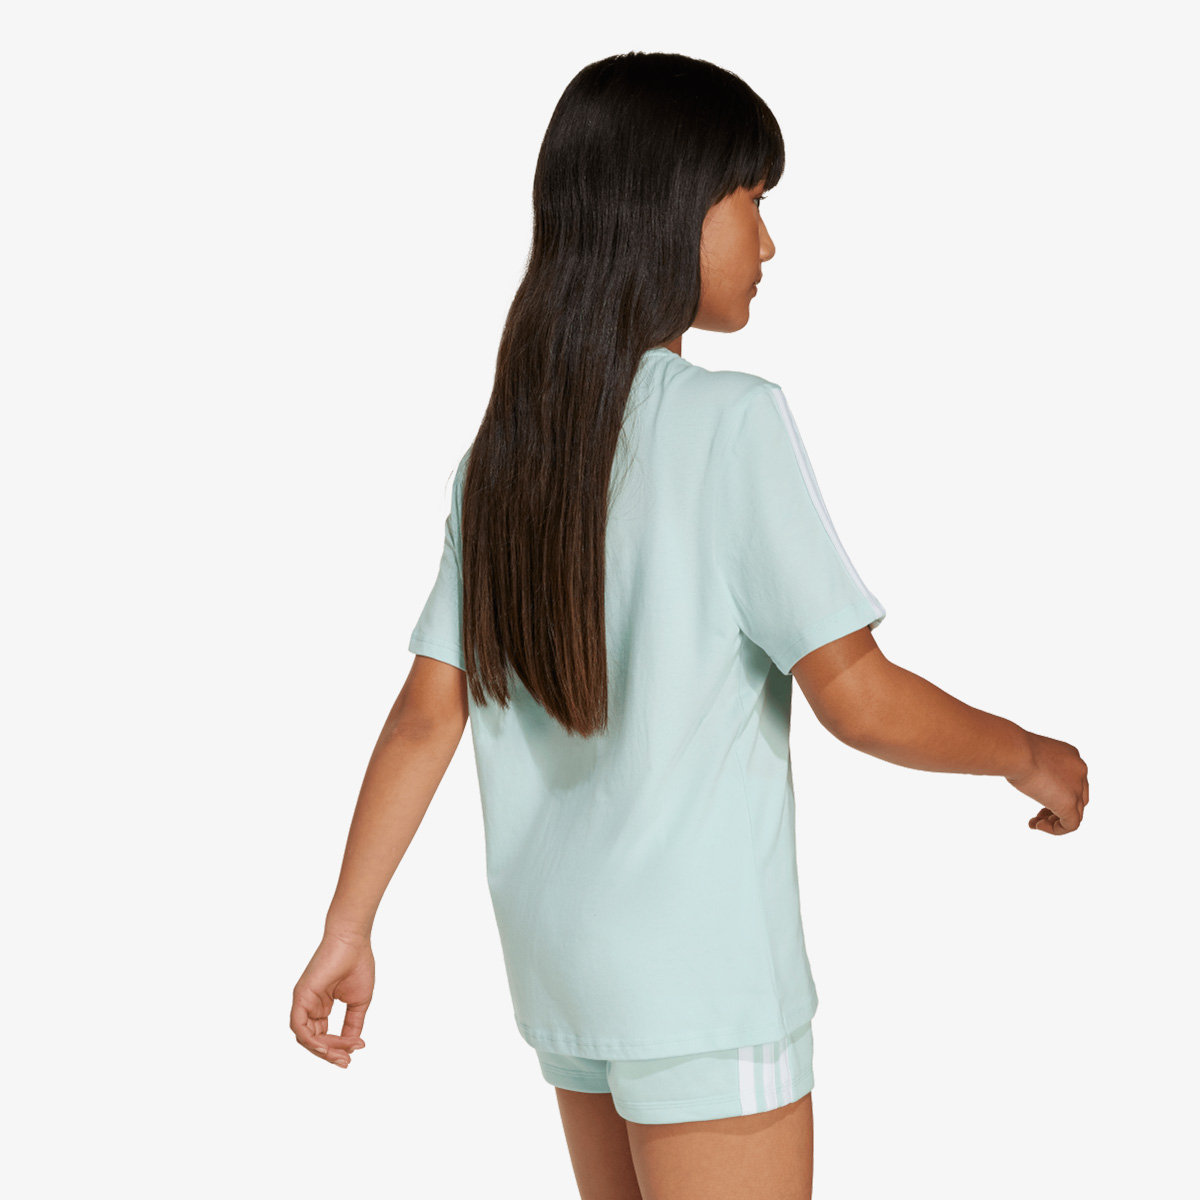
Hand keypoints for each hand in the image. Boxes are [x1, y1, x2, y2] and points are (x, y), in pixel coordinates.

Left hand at [291, 931, 373, 1066]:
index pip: (323, 1036)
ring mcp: (303, 1001)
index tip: (357, 1050)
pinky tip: (326, 1047)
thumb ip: (352, 1025)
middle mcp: (309, 1005)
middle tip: (347, 1061)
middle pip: (313, 1040)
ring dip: (324, 1050)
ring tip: (343, 1055)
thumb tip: (352, 1046)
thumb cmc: (357, 964)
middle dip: (330, 1054)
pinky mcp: (300, 996)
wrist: (353, 942)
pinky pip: (299, 1026)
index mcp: (321, 1006)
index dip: (337, 1047)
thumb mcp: (358, 1002)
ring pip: (305, 1037)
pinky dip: (311, 1040)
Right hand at [1006, 731, 1088, 834]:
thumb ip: (1036, 766)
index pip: (1072, 780)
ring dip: (1055, 821)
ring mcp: (1077, 788)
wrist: (1016, 752)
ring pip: (1075, 813)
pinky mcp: (1070, 804)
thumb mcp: (1029, 755)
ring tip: (1036, 823)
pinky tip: (1038, 826)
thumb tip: (1028, 777)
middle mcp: (1079, 771)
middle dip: (1057, 808)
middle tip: (1038, 813)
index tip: (1037, 796)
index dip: (1056, 792)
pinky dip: (1056, 829)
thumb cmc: (1014, 749)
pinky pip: (1071, 825)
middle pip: (1078, 797)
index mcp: (1071, 756)